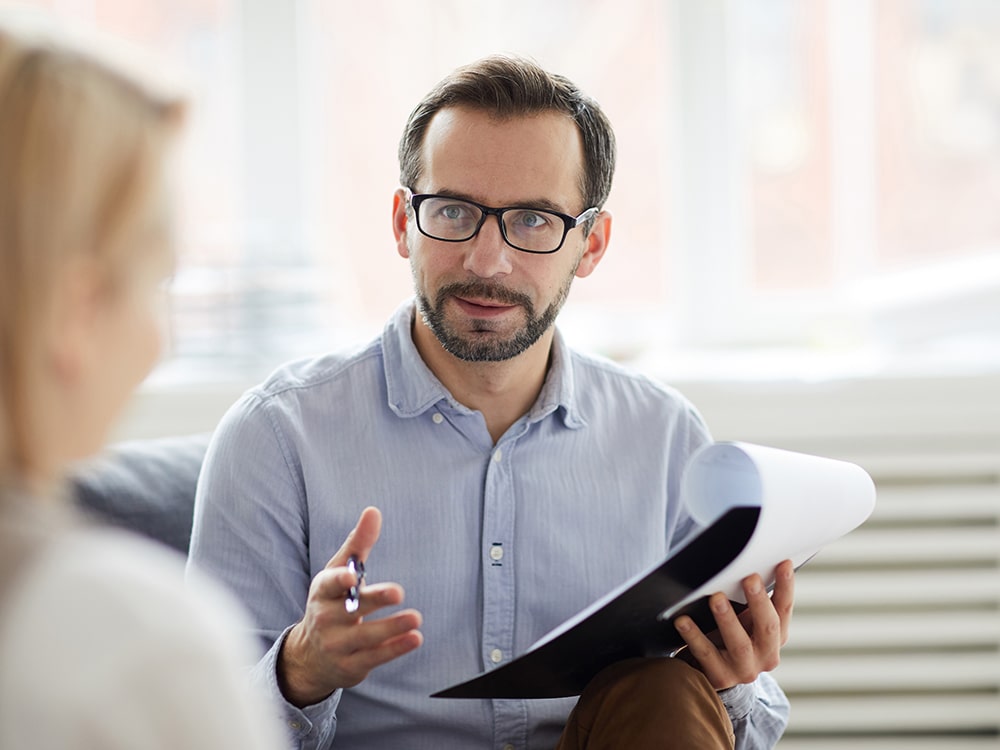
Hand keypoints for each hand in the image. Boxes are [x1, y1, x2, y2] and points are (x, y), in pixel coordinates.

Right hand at [277, 506, 423, 706]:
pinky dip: (394, 649)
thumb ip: (358, 544)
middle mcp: (326, 619)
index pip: (328, 585)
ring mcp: (337, 645)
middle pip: (351, 609)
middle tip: (398, 591)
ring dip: (392, 628)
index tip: (352, 576)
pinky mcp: (351, 666)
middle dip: (374, 600)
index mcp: (322, 592)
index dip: (339, 581)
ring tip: (416, 617)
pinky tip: (414, 638)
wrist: (311, 656)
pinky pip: (374, 658)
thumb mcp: (339, 572)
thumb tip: (373, 511)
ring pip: (366, 637)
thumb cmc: (331, 602)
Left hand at [673, 559, 794, 689]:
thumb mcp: (745, 620)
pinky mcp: (720, 677)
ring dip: (727, 619)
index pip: (784, 609)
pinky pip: (705, 654)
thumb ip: (749, 599)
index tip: (783, 562)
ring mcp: (744, 669)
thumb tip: (744, 560)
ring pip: (738, 643)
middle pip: (768, 626)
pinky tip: (682, 620)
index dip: (786, 586)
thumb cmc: (728, 636)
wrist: (710, 673)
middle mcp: (766, 654)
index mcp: (776, 636)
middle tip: (749, 578)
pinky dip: (693, 636)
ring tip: (716, 598)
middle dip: (759, 601)